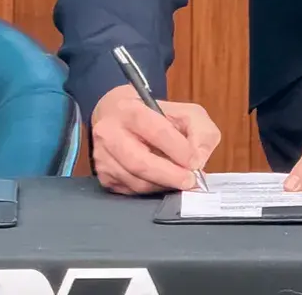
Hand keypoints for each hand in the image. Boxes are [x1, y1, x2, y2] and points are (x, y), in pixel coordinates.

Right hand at [89, 84, 219, 194]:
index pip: (156, 131)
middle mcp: (109, 132)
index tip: (195, 162)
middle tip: (189, 181)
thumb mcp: (184, 112)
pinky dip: (151, 191)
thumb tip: (198, 159)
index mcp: (130, 110)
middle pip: (140, 162)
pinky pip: (130, 191)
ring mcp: (102, 156)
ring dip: (162, 185)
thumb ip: (199, 131)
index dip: (179, 150)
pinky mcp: (103, 175)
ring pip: (136, 182)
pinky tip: (160, 181)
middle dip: (170, 175)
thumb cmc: (153, 114)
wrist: (117, 115)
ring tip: (178, 180)